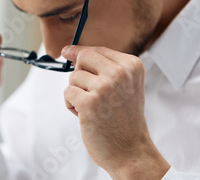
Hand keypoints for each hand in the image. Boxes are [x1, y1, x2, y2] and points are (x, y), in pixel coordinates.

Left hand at [62, 45, 168, 179]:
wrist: (130, 150)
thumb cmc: (124, 118)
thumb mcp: (125, 84)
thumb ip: (104, 66)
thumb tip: (68, 51)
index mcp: (132, 66)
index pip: (97, 49)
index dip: (80, 52)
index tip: (67, 52)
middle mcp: (120, 73)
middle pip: (83, 58)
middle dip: (80, 74)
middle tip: (91, 92)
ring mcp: (105, 87)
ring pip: (74, 77)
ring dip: (77, 93)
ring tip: (93, 108)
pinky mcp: (89, 103)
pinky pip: (68, 93)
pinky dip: (71, 104)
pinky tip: (85, 115)